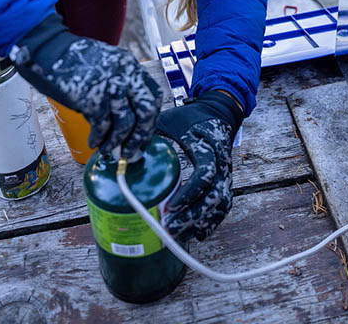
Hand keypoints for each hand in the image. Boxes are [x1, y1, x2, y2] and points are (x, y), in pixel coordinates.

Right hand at [11, 14, 162, 159]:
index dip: (152, 119)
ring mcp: (111, 86)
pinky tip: (94, 142)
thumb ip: (120, 86)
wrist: (49, 49)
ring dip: (117, 142)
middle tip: (132, 151)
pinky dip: (99, 139)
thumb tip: (128, 121)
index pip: (154, 96)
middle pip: (146, 112)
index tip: (145, 134)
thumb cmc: (74, 61)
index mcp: (131, 65)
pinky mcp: (93, 98)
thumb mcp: (107, 67)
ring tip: (110, 150)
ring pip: (126, 124)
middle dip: (141, 136)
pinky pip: (102, 126)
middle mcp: (126, 74)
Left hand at [155, 90, 243, 240]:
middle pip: (216, 196)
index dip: (190, 192)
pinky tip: (196, 234)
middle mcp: (222, 163)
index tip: (171, 205)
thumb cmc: (190, 116)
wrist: (218, 111)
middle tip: (170, 228)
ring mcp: (226, 173)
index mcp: (208, 146)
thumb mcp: (170, 119)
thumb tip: (121, 148)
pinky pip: (223, 205)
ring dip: (202, 222)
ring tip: (179, 236)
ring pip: (221, 203)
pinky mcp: (224, 180)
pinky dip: (211, 221)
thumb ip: (149, 131)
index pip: (205, 173)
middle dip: (193, 216)